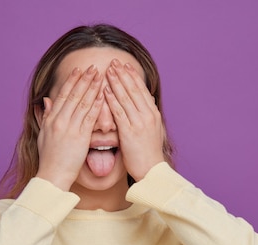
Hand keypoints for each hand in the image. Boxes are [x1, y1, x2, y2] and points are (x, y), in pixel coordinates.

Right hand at [36, 65, 104, 190]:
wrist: (52, 175)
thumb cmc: (49, 158)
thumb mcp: (43, 134)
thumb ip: (46, 116)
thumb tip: (46, 100)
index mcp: (51, 119)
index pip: (62, 95)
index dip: (71, 81)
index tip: (78, 70)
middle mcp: (59, 121)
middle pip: (73, 95)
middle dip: (84, 80)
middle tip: (92, 67)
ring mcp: (69, 128)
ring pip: (82, 103)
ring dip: (92, 88)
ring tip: (100, 75)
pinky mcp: (79, 137)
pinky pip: (89, 117)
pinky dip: (96, 105)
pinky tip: (102, 95)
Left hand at [104, 59, 164, 180]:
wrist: (152, 169)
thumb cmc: (148, 153)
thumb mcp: (152, 130)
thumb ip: (147, 115)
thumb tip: (146, 102)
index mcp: (153, 114)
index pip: (141, 90)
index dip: (132, 76)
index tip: (124, 65)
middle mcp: (148, 115)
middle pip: (134, 90)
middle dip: (123, 74)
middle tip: (114, 62)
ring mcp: (139, 123)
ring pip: (126, 98)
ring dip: (116, 83)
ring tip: (107, 71)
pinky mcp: (130, 132)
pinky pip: (119, 112)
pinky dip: (112, 100)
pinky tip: (105, 91)